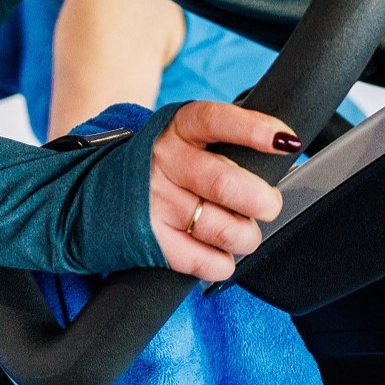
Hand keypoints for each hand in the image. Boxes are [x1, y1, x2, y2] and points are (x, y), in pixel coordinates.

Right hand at [150, 100, 295, 281]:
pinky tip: (224, 255)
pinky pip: (199, 260)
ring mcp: (155, 201)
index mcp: (179, 127)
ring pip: (219, 228)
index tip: (286, 141)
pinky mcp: (149, 238)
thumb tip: (283, 150)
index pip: (218, 120)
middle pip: (225, 183)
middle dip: (262, 200)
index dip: (254, 130)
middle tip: (269, 205)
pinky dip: (222, 263)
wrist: (97, 189)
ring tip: (247, 234)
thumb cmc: (165, 162)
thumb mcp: (187, 134)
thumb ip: (226, 139)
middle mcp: (165, 160)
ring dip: (246, 237)